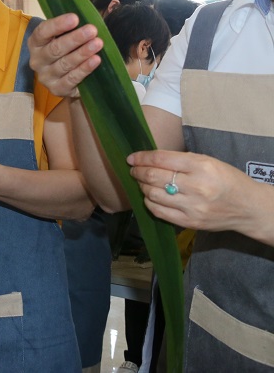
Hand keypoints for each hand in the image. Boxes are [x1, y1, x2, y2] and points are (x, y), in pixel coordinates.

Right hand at [28, 13, 102, 96]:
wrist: (67, 77)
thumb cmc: (67, 50)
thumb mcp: (64, 36)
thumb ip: (70, 28)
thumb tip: (88, 15)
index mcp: (36, 43)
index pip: (43, 32)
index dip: (58, 25)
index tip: (75, 18)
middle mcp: (37, 60)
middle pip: (54, 49)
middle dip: (75, 39)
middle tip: (92, 30)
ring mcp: (45, 76)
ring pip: (64, 64)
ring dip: (82, 53)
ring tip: (98, 43)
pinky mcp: (56, 89)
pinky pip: (71, 79)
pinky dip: (84, 69)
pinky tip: (95, 60)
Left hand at [128, 150, 256, 232]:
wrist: (248, 207)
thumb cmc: (227, 180)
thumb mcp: (208, 162)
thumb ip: (181, 160)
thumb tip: (150, 159)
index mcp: (201, 166)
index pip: (161, 159)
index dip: (142, 158)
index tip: (132, 158)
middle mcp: (196, 187)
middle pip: (153, 177)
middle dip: (138, 172)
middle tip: (134, 170)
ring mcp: (192, 207)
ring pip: (152, 194)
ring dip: (142, 187)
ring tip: (142, 182)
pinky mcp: (189, 222)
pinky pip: (158, 211)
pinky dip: (149, 202)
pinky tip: (150, 197)